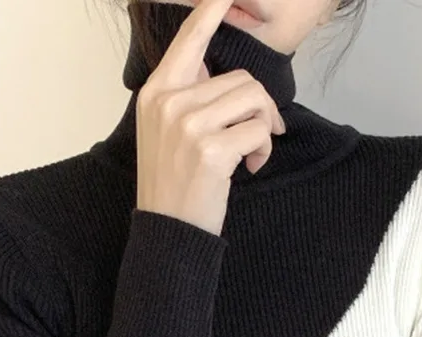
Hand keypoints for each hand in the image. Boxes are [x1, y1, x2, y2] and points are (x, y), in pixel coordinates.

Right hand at [135, 0, 285, 235]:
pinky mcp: (211, 149)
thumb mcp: (164, 132)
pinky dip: (264, 149)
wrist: (168, 229)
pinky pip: (259, 130)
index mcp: (156, 93)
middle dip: (261, 106)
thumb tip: (214, 69)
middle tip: (260, 134)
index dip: (211, 11)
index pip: (189, 40)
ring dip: (264, 127)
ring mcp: (189, 124)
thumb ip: (186, 96)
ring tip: (252, 153)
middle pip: (241, 78)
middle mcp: (169, 102)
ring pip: (254, 100)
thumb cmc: (172, 183)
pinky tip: (252, 166)